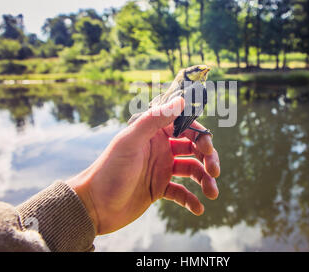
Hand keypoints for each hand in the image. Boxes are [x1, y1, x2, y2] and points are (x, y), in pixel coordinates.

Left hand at [67, 97, 219, 234]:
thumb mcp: (130, 141)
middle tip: (214, 171)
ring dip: (204, 180)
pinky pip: (181, 192)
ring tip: (212, 193)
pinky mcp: (159, 189)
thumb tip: (181, 100)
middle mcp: (160, 148)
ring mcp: (161, 169)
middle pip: (193, 148)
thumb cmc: (109, 170)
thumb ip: (154, 119)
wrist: (94, 206)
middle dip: (208, 158)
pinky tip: (197, 208)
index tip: (207, 148)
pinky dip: (191, 200)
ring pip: (191, 170)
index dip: (200, 135)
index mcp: (153, 133)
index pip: (184, 126)